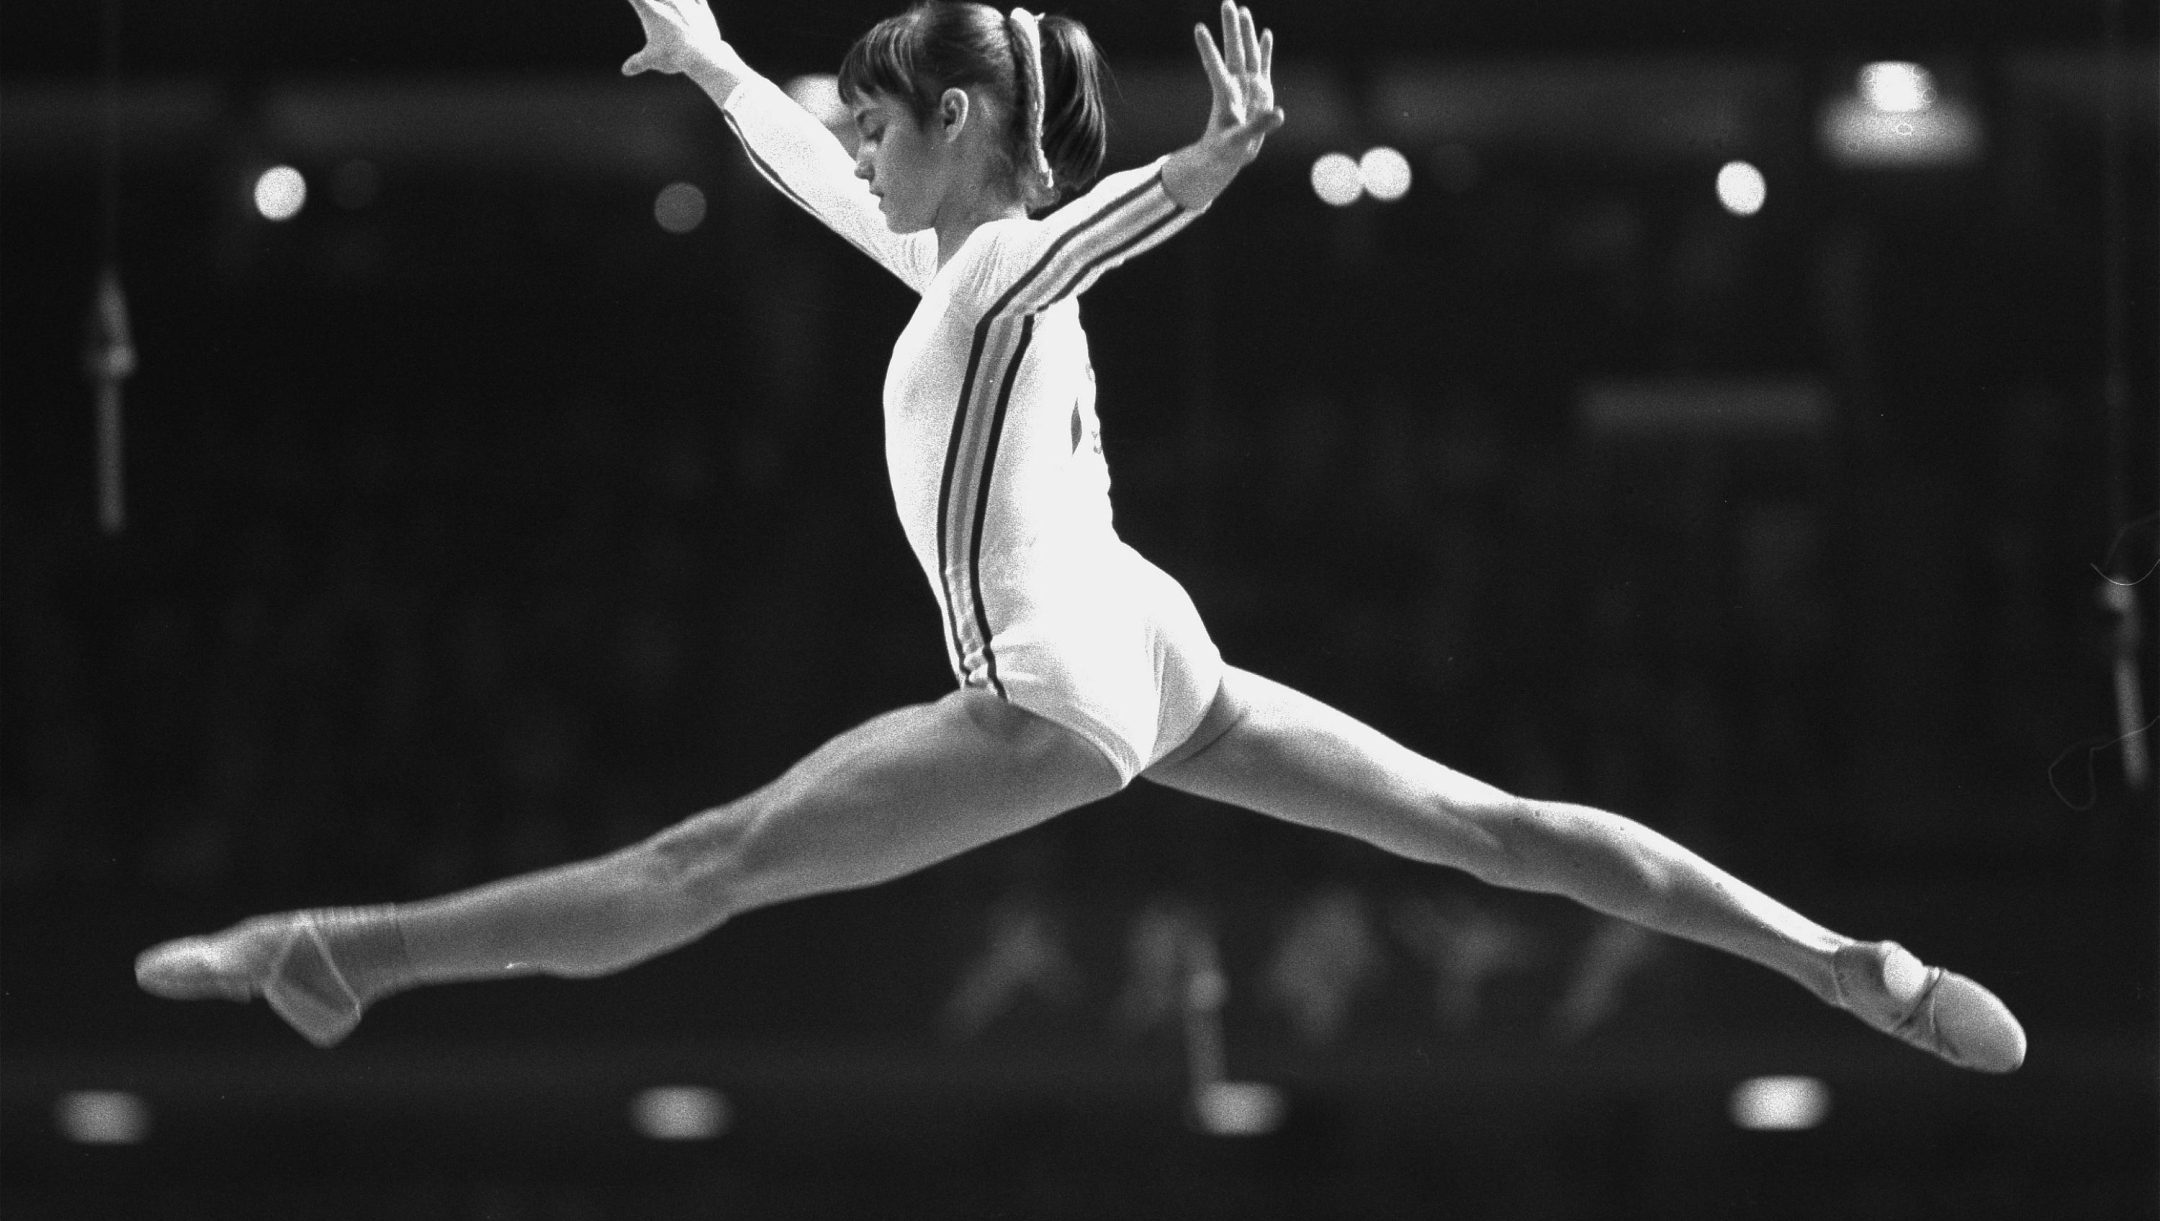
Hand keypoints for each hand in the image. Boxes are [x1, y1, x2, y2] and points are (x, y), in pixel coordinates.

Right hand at [621, 0, 726, 76]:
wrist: (703, 55)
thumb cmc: (674, 56)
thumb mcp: (652, 60)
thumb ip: (637, 63)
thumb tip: (625, 70)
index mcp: (651, 11)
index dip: (633, 0)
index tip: (634, 2)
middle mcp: (668, 2)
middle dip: (652, 2)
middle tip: (652, 6)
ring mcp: (687, 3)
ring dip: (672, 2)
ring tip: (670, 6)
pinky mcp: (702, 10)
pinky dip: (695, 1)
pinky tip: (693, 2)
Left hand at [1192, 2, 1284, 165]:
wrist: (1228, 155)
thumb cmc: (1226, 150)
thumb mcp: (1239, 142)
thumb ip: (1258, 127)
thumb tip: (1280, 114)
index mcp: (1226, 96)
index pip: (1215, 67)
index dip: (1208, 49)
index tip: (1198, 29)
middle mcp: (1236, 86)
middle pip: (1234, 50)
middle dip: (1230, 28)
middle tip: (1227, 2)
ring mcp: (1248, 86)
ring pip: (1248, 53)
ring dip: (1246, 32)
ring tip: (1242, 10)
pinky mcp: (1260, 91)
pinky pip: (1263, 65)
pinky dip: (1265, 49)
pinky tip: (1265, 32)